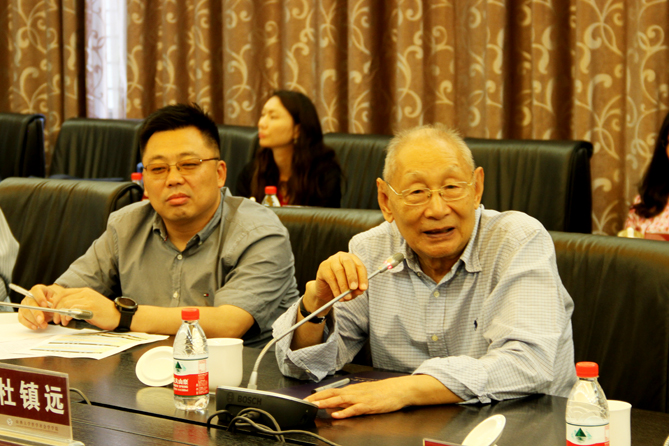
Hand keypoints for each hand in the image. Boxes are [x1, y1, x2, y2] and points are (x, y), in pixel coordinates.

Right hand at [17, 284, 62, 329]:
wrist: (48, 304)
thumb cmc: (51, 300)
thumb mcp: (55, 299)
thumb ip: (54, 303)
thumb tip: (53, 309)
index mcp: (38, 289)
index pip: (36, 291)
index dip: (40, 298)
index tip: (45, 305)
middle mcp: (29, 296)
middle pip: (30, 304)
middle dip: (36, 313)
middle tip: (41, 320)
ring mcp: (24, 305)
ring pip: (26, 312)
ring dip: (34, 320)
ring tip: (43, 325)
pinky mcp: (21, 313)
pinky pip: (22, 319)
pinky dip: (28, 324)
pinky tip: (35, 327)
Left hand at [47, 287, 119, 329]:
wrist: (118, 316)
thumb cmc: (104, 313)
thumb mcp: (89, 305)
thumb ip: (78, 304)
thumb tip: (64, 309)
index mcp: (85, 291)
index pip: (64, 292)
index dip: (56, 302)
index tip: (54, 311)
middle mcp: (85, 293)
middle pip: (63, 298)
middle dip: (56, 310)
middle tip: (56, 319)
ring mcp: (88, 299)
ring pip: (66, 303)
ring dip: (61, 314)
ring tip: (63, 322)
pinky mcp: (90, 306)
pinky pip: (73, 308)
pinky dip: (67, 315)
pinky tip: (68, 320)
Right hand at [303, 252, 368, 313]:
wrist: (326, 291)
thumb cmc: (342, 286)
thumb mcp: (351, 289)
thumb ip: (357, 288)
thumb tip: (360, 290)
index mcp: (352, 259)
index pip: (359, 266)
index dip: (362, 277)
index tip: (364, 288)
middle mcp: (341, 257)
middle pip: (348, 263)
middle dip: (352, 276)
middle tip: (354, 288)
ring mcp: (331, 261)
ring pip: (339, 271)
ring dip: (344, 285)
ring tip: (347, 297)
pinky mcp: (323, 268)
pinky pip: (330, 278)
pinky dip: (336, 289)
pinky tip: (338, 296)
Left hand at [304, 375, 461, 418]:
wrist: (399, 389)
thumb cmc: (383, 391)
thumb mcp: (364, 392)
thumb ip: (349, 398)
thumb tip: (335, 402)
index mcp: (353, 389)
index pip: (331, 391)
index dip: (318, 395)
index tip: (306, 400)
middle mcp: (354, 392)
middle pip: (333, 394)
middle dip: (318, 399)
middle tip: (305, 403)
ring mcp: (361, 398)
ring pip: (341, 400)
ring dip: (328, 403)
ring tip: (316, 406)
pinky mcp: (369, 405)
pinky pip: (355, 409)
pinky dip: (345, 412)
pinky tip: (337, 414)